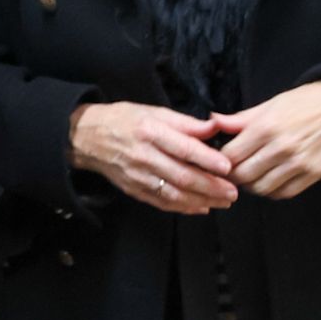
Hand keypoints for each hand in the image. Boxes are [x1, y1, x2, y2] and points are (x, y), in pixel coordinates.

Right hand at [68, 103, 237, 214]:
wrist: (88, 137)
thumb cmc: (125, 120)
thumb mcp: (154, 111)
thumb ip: (185, 122)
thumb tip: (213, 128)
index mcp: (150, 132)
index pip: (183, 148)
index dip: (206, 159)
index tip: (227, 167)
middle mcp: (144, 157)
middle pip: (181, 176)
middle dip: (210, 187)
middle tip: (233, 192)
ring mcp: (138, 177)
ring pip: (173, 194)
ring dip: (201, 201)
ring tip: (223, 202)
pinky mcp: (134, 191)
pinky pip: (161, 203)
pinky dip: (183, 208)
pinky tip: (201, 208)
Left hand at [213, 80, 320, 199]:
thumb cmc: (305, 103)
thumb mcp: (270, 104)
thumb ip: (240, 119)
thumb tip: (213, 122)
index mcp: (266, 127)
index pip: (230, 156)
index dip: (220, 161)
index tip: (220, 160)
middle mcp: (281, 147)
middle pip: (243, 175)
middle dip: (232, 176)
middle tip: (231, 172)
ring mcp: (298, 163)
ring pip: (261, 188)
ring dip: (251, 185)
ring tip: (251, 176)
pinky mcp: (313, 174)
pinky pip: (283, 193)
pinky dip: (271, 191)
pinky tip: (269, 180)